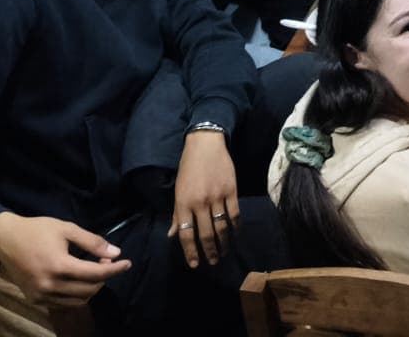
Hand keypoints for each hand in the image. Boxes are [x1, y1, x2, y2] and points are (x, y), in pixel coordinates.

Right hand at [0, 213, 129, 306]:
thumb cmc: (38, 230)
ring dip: (91, 289)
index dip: (115, 269)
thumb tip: (116, 252)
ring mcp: (41, 296)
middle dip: (104, 277)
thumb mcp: (67, 229)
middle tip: (107, 260)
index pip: (95, 274)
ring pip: (77, 301)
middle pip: (89, 290)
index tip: (128, 263)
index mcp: (59, 266)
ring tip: (95, 270)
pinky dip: (76, 296)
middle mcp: (50, 286)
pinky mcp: (35, 300)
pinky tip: (79, 281)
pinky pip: (63, 304)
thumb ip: (92, 242)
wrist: (5, 240)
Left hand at [169, 129, 238, 267]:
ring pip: (221, 227)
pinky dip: (236, 226)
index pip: (186, 234)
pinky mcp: (231, 190)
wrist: (205, 144)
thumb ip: (178, 214)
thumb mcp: (178, 190)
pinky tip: (235, 233)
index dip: (190, 251)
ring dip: (223, 243)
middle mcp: (200, 202)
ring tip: (224, 252)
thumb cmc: (188, 167)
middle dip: (209, 251)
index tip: (195, 264)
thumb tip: (173, 235)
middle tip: (213, 262)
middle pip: (206, 234)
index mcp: (184, 203)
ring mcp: (217, 196)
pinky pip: (234, 213)